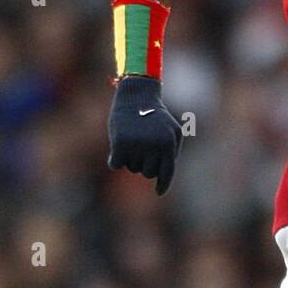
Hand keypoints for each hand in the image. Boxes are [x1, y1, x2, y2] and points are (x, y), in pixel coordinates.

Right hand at [107, 75, 180, 195]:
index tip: (159, 192)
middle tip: (142, 147)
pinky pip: (116, 164)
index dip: (163, 185)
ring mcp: (137, 146)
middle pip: (148, 173)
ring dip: (131, 159)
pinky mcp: (120, 144)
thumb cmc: (155, 115)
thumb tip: (163, 177)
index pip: (166, 173)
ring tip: (133, 139)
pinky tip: (118, 146)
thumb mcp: (172, 131)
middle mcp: (154, 147)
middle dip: (145, 164)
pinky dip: (115, 159)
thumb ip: (171, 153)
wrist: (135, 95)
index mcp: (168, 144)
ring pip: (133, 169)